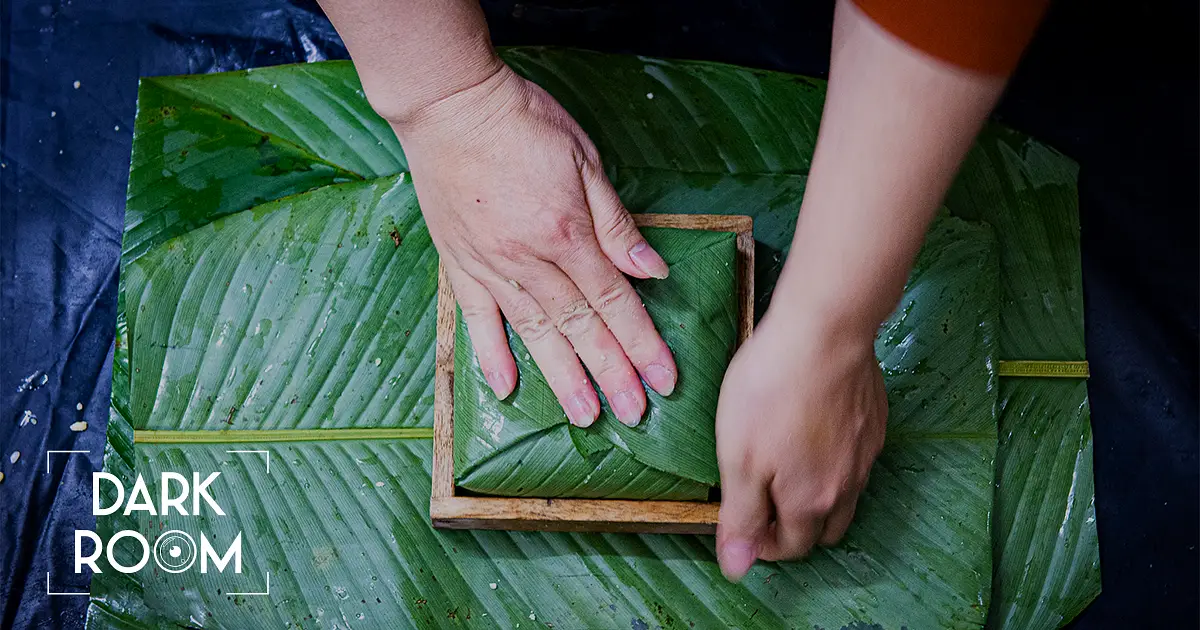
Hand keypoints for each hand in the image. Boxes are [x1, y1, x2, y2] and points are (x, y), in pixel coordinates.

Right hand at [391, 65, 676, 426]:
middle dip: (611, 374)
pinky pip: (476, 320)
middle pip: (579, 328)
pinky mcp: (459, 264)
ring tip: (584, 416)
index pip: (615, 301)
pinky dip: (490, 356)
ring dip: (561, 379)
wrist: (449, 105)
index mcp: (566, 233)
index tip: (664, 378)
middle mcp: (529, 260)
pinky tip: (506, 389)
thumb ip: (615, 222)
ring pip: (533, 334)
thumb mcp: (583, 160)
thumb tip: (650, 269)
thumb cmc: (522, 122)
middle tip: (633, 413)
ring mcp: (490, 267)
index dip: (642, 343)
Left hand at [714, 309, 886, 579]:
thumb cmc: (772, 391)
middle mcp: (847, 486)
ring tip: (787, 470)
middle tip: (763, 504)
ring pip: (845, 495)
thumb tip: (737, 568)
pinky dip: (836, 463)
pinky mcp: (874, 422)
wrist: (825, 331)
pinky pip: (857, 460)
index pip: (792, 548)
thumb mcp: (738, 458)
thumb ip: (741, 517)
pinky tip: (815, 435)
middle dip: (794, 528)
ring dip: (817, 496)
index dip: (763, 545)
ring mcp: (866, 453)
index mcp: (810, 501)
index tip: (741, 526)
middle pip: (824, 530)